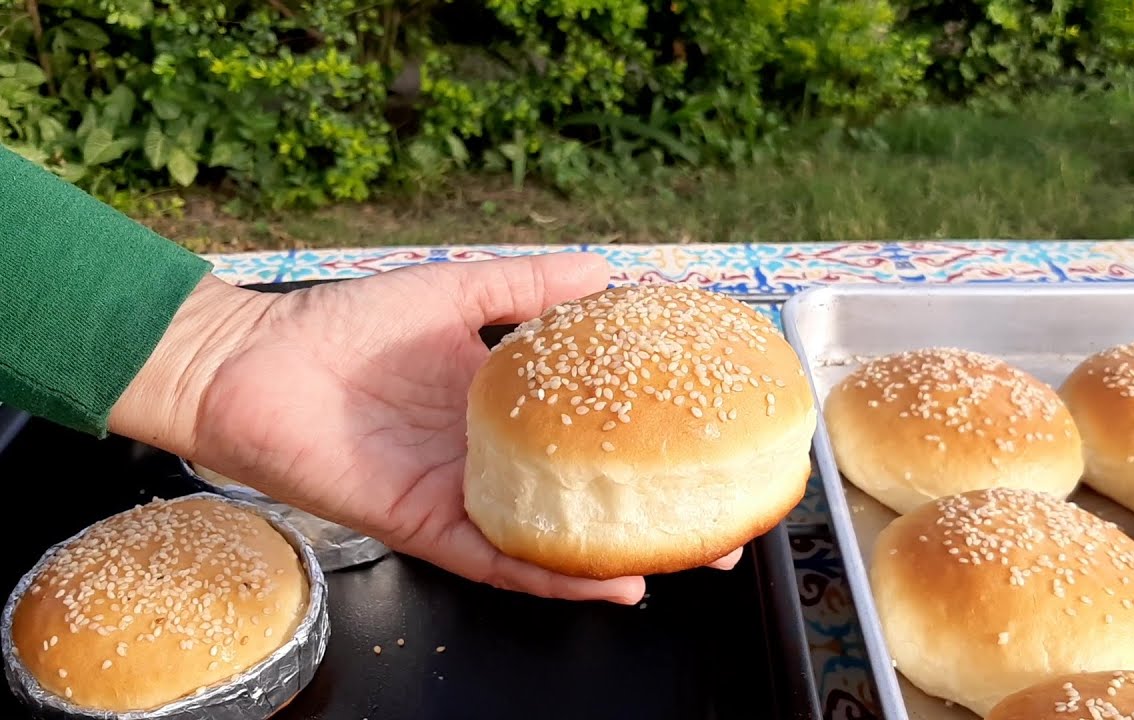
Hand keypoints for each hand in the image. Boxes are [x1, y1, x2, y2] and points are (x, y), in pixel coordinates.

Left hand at [109, 253, 741, 603]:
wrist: (252, 365)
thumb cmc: (342, 324)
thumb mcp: (454, 291)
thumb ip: (525, 286)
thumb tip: (606, 272)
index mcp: (501, 404)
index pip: (587, 430)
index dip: (648, 438)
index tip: (710, 437)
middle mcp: (492, 458)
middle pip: (585, 496)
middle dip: (653, 515)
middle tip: (720, 522)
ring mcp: (465, 497)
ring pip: (556, 540)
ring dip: (621, 556)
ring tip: (686, 561)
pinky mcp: (432, 529)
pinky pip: (502, 563)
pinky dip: (556, 576)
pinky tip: (609, 583)